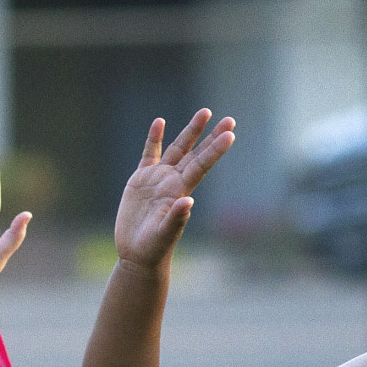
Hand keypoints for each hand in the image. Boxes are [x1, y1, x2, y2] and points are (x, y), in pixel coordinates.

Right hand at [112, 110, 235, 269]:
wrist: (137, 253)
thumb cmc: (154, 248)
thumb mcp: (164, 235)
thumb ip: (176, 219)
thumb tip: (187, 201)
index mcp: (181, 191)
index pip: (201, 165)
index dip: (214, 150)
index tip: (229, 134)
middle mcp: (173, 181)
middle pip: (196, 153)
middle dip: (211, 136)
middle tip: (229, 119)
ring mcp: (158, 178)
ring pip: (178, 149)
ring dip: (190, 131)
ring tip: (204, 113)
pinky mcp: (141, 180)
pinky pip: (149, 154)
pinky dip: (154, 139)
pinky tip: (159, 122)